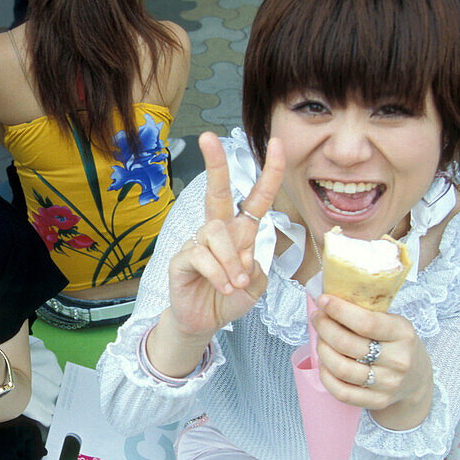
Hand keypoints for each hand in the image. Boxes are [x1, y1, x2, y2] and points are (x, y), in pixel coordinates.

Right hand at [165, 131, 285, 338]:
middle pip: (217, 192)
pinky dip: (217, 274)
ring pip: (215, 232)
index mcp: (241, 231)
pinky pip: (202, 256)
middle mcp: (219, 231)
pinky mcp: (182, 258)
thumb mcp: (255, 286)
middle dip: (215, 163)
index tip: (277, 143)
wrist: (205, 322)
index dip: (270, 172)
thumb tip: (243, 257)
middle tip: (208, 137)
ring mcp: (198, 243)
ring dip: (231, 260)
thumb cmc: (230, 297)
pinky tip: (222, 287)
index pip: (256, 198)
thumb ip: (256, 269)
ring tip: (234, 283)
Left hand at [310, 295, 432, 423]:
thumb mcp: (394, 324)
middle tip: (318, 319)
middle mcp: (398, 360)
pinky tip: (324, 363)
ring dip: (323, 350)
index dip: (339, 310)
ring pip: (341, 368)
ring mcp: (388, 384)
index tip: (323, 301)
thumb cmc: (398, 345)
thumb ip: (368, 314)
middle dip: (325, 328)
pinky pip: (342, 391)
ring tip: (321, 340)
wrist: (417, 380)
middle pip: (347, 344)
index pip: (366, 322)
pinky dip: (326, 375)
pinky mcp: (377, 401)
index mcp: (403, 334)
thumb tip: (329, 301)